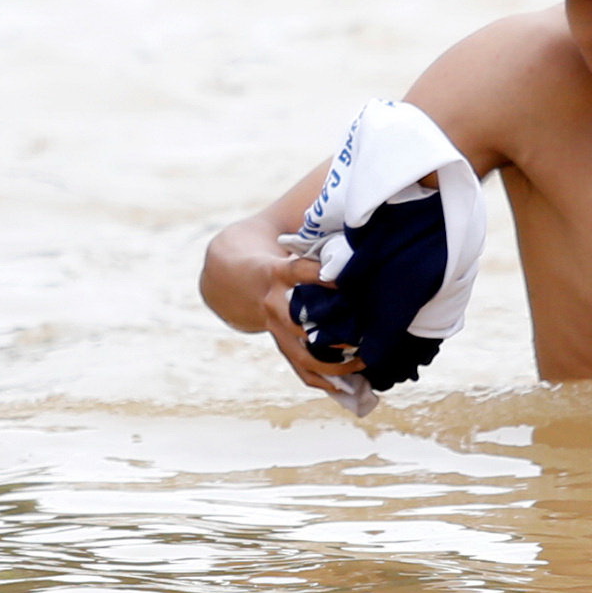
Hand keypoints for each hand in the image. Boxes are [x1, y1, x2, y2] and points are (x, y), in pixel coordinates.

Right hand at [201, 219, 368, 398]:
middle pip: (302, 323)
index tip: (346, 277)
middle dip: (332, 331)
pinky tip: (346, 388)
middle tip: (364, 332)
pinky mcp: (279, 341)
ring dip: (334, 362)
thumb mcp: (281, 230)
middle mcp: (273, 304)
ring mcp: (275, 327)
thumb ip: (314, 224)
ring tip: (364, 361)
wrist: (226, 271)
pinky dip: (323, 380)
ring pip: (303, 354)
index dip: (320, 276)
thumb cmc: (266, 247)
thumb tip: (345, 203)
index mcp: (274, 272)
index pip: (298, 272)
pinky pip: (300, 368)